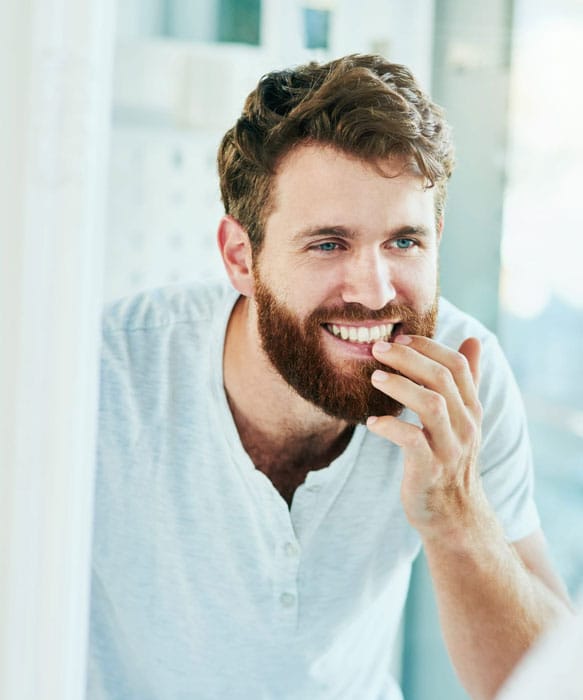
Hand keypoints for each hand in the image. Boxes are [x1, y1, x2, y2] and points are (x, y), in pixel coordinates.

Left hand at [366, 335, 488, 538]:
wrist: (454, 516)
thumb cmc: (450, 460)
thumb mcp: (464, 419)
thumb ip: (467, 380)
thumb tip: (474, 339)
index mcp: (471, 409)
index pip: (457, 365)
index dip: (428, 346)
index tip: (399, 338)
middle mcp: (465, 425)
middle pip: (441, 378)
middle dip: (408, 358)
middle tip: (378, 349)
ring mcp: (449, 448)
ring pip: (431, 405)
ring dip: (400, 386)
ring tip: (374, 377)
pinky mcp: (429, 469)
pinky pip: (411, 440)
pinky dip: (390, 427)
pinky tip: (372, 422)